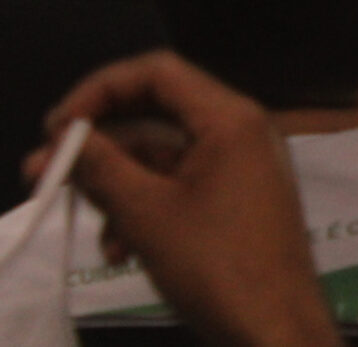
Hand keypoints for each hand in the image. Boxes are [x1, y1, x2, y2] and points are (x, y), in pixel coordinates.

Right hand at [27, 51, 336, 346]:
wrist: (274, 327)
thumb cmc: (215, 263)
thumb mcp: (146, 214)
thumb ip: (101, 168)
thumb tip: (62, 139)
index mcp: (230, 118)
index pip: (158, 72)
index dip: (99, 90)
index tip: (55, 127)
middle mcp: (241, 131)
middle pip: (156, 114)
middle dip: (100, 147)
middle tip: (47, 175)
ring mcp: (241, 167)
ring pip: (162, 158)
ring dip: (118, 189)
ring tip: (87, 226)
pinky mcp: (236, 201)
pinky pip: (180, 188)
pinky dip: (144, 211)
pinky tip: (119, 251)